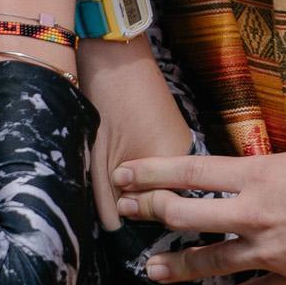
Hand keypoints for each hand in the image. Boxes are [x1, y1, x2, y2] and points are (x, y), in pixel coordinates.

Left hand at [79, 37, 192, 230]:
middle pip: (168, 194)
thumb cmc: (107, 102)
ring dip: (143, 189)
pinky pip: (161, 162)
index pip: (166, 208)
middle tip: (115, 207)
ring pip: (164, 180)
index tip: (122, 223)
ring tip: (115, 188)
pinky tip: (123, 168)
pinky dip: (145, 172)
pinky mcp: (171, 128)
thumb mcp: (100, 157)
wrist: (115, 53)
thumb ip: (109, 199)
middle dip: (143, 205)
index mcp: (173, 162)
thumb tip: (114, 231)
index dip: (144, 219)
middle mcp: (185, 151)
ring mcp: (180, 138)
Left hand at [112, 143, 285, 284]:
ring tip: (152, 270)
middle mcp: (257, 215)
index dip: (153, 172)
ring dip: (180, 265)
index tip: (124, 173)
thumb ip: (283, 166)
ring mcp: (272, 252)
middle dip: (151, 212)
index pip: (193, 172)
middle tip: (126, 211)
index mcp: (261, 177)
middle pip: (189, 215)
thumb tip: (267, 170)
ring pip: (213, 262)